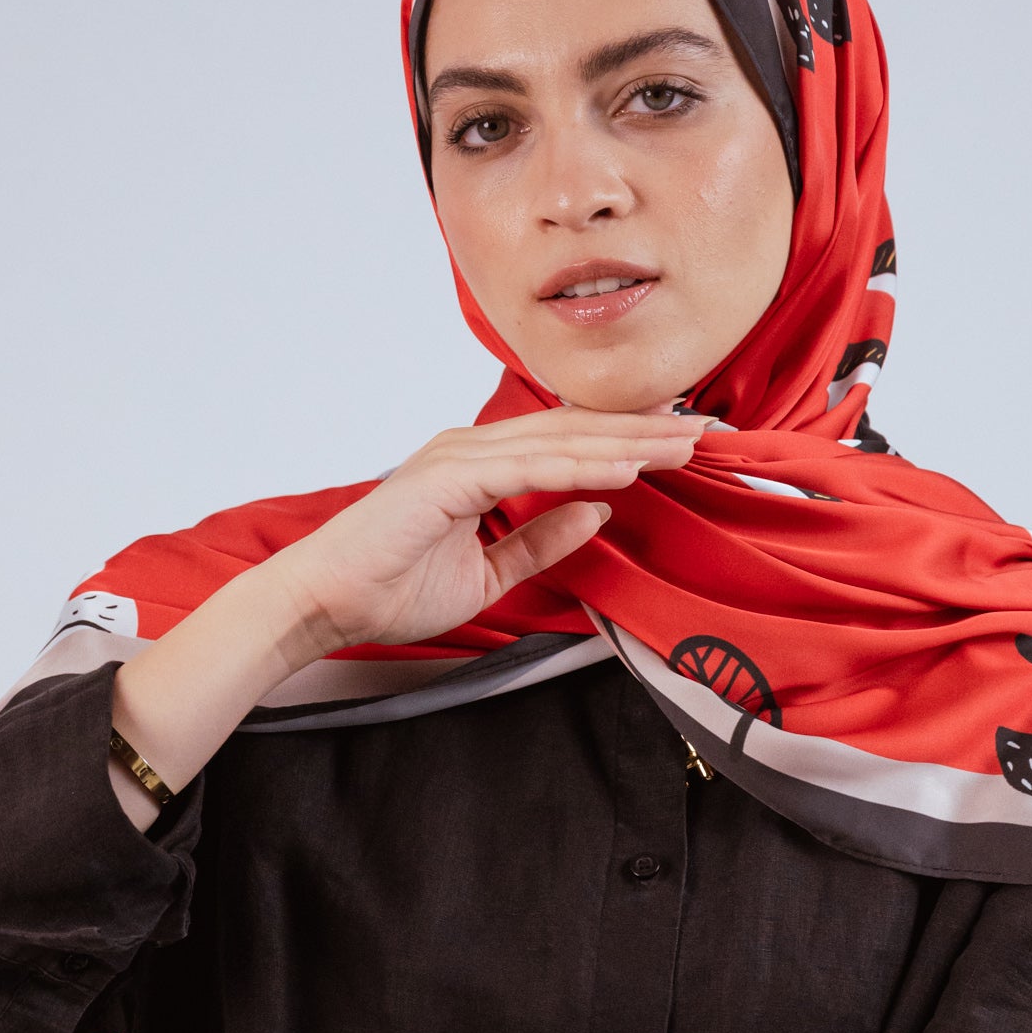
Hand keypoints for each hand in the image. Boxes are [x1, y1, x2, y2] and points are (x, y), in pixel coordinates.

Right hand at [270, 408, 704, 655]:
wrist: (323, 604)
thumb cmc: (388, 590)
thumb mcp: (487, 572)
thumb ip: (539, 540)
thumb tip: (596, 514)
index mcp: (479, 465)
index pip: (567, 444)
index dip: (626, 442)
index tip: (682, 446)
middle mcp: (471, 448)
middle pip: (574, 429)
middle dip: (643, 431)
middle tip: (708, 432)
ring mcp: (458, 456)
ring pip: (561, 440)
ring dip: (627, 442)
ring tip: (685, 444)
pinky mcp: (448, 477)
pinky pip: (531, 466)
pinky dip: (583, 465)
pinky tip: (626, 467)